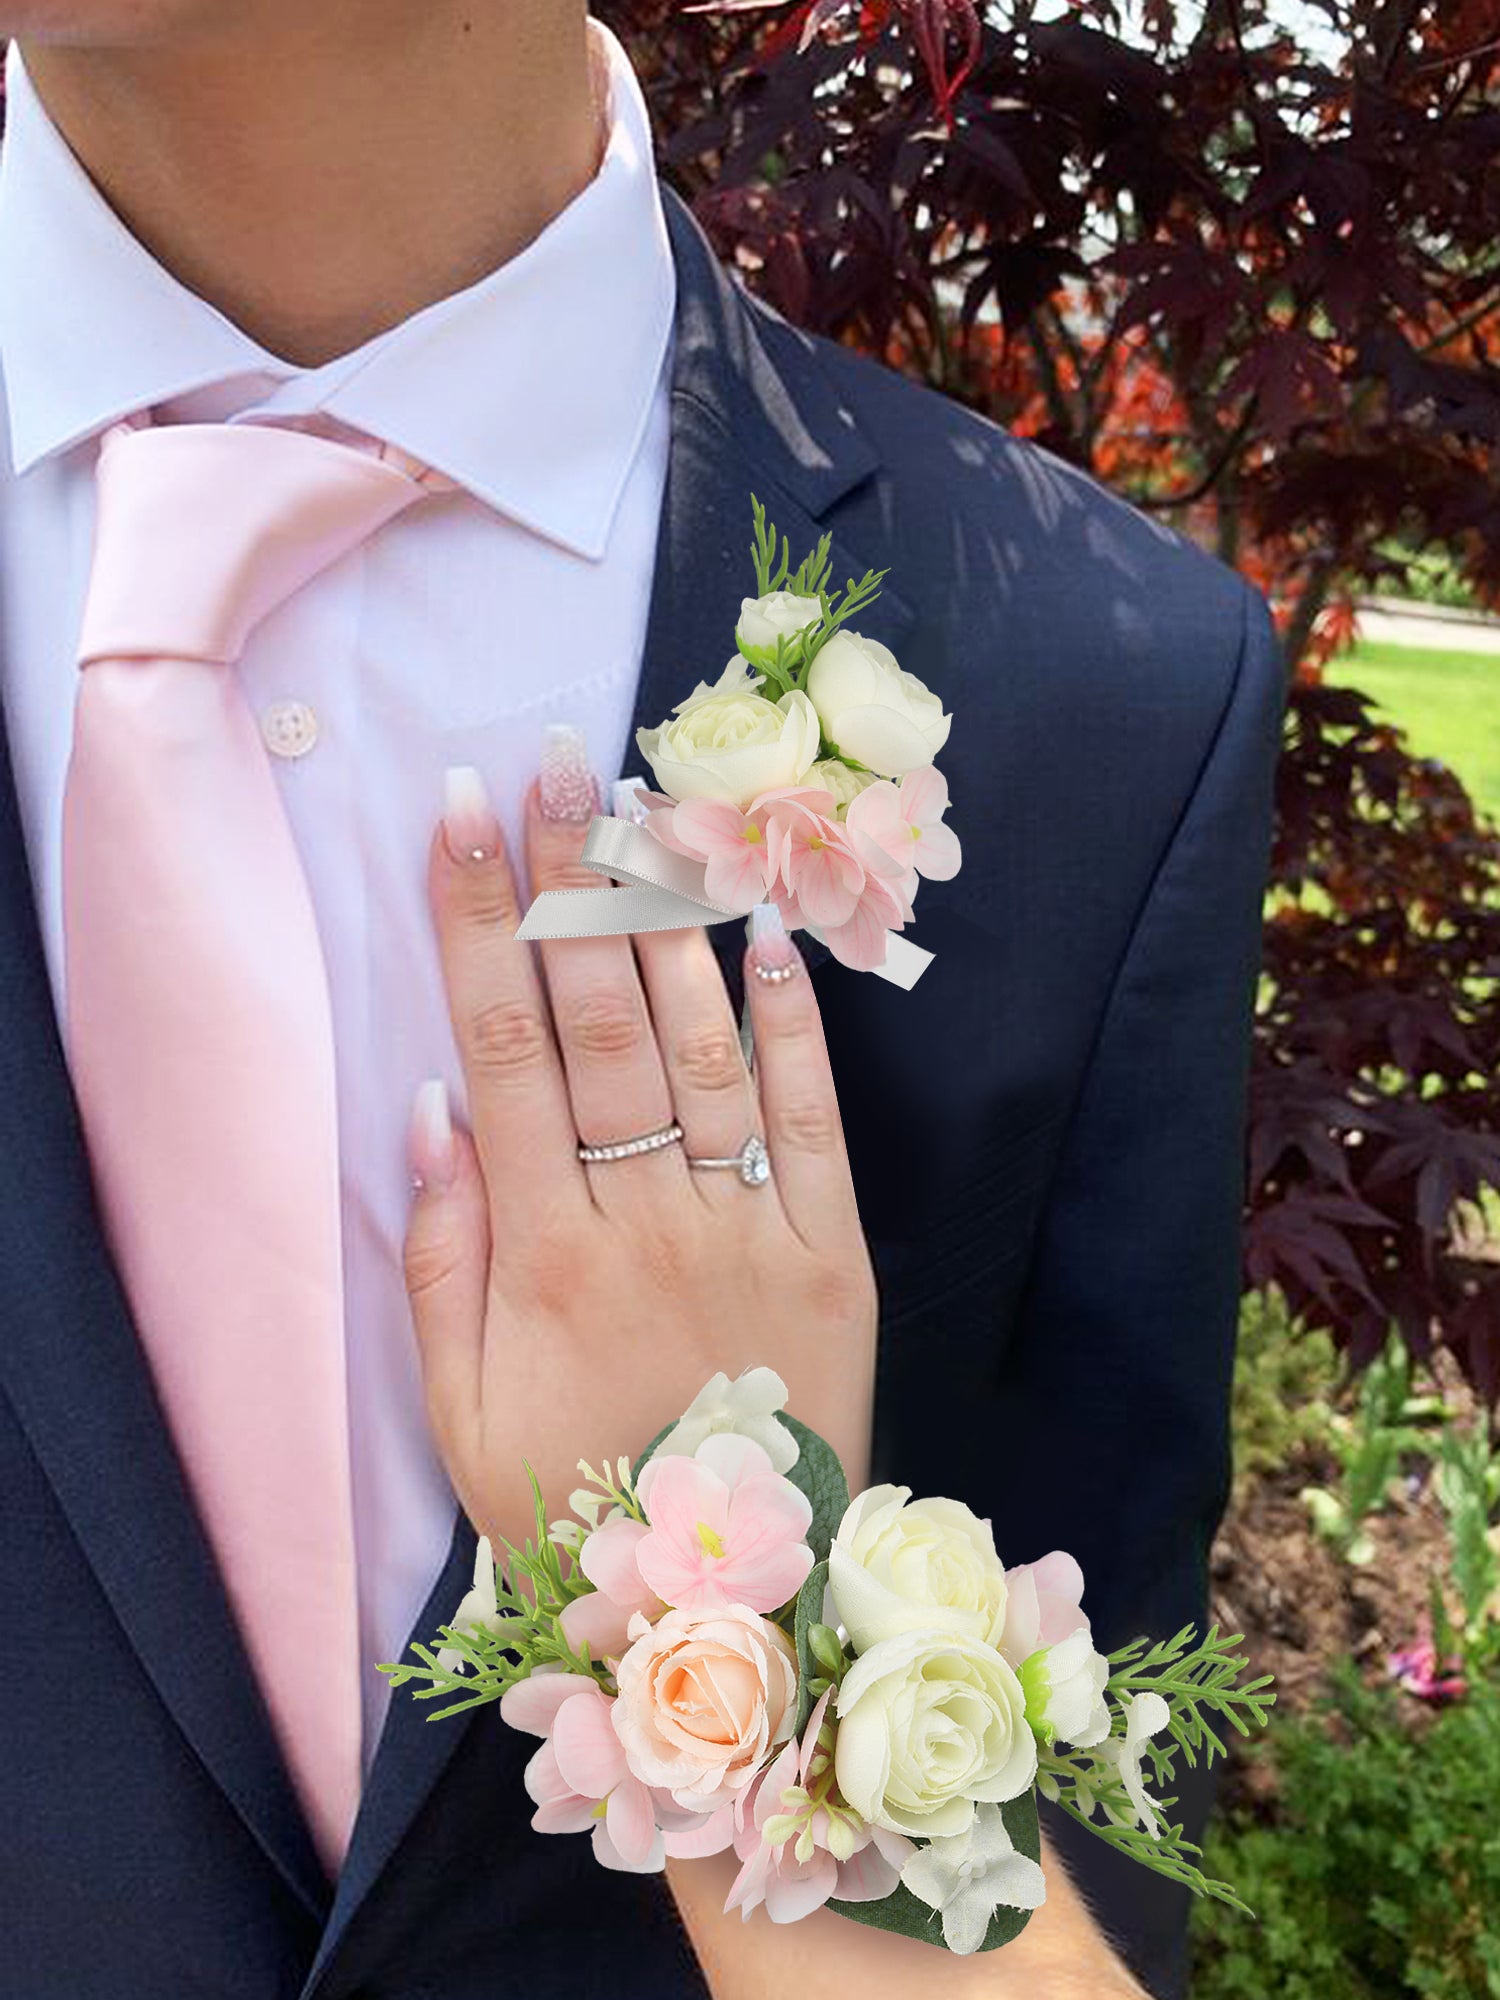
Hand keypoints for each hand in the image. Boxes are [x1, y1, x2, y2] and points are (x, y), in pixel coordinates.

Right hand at [401, 758, 877, 1561]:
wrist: (730, 1612)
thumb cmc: (570, 1501)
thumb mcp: (459, 1407)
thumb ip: (440, 1257)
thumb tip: (429, 1107)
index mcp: (545, 1253)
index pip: (502, 1045)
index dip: (478, 919)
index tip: (460, 813)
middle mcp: (648, 1221)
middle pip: (599, 1018)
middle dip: (571, 879)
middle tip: (552, 763)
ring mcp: (752, 1232)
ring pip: (704, 1048)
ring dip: (670, 921)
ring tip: (646, 812)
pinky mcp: (835, 1259)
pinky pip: (814, 1124)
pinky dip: (796, 1027)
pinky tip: (768, 936)